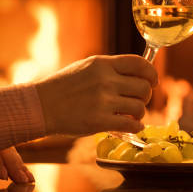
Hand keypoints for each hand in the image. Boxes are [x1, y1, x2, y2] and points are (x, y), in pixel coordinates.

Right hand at [35, 55, 157, 135]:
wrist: (39, 106)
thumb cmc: (63, 87)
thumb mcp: (86, 68)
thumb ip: (110, 70)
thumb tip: (140, 74)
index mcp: (102, 64)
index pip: (140, 64)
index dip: (151, 74)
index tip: (152, 82)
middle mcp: (105, 80)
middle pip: (144, 88)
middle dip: (145, 97)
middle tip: (137, 102)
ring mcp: (103, 101)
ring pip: (139, 108)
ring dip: (138, 114)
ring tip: (129, 116)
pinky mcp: (99, 121)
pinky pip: (131, 125)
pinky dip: (136, 127)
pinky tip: (132, 127)